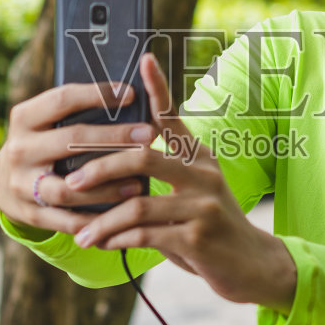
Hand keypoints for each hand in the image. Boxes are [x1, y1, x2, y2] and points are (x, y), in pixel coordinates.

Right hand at [0, 74, 154, 238]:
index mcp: (24, 118)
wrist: (5, 181)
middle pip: (71, 140)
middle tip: (149, 136)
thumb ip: (75, 112)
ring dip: (107, 187)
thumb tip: (126, 97)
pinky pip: (67, 220)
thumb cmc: (41, 142)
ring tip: (138, 183)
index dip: (98, 94)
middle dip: (114, 137)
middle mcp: (19, 149)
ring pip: (69, 188)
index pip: (63, 100)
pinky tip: (121, 214)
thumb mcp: (45, 122)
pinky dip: (95, 219)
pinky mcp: (30, 214)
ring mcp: (21, 184)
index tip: (131, 93)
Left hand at [67, 52, 297, 312]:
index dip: (159, 87)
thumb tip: (114, 171)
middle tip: (70, 183)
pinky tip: (105, 245)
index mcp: (200, 158)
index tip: (144, 60)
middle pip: (142, 157)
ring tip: (81, 234)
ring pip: (137, 203)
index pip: (174, 117)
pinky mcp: (198, 237)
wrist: (253, 265)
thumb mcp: (195, 193)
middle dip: (100, 170)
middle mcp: (203, 175)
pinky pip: (145, 234)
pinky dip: (119, 239)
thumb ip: (165, 178)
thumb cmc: (213, 228)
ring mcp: (202, 205)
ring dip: (102, 221)